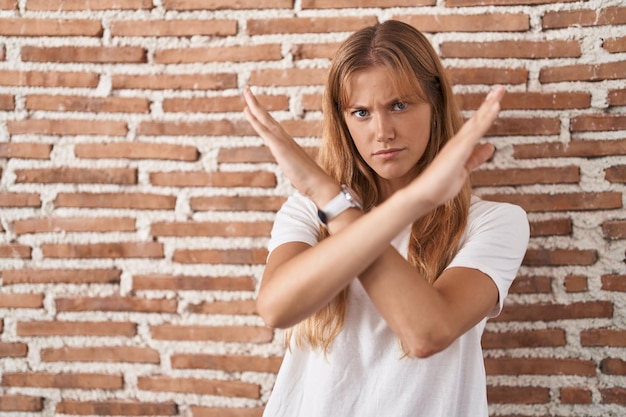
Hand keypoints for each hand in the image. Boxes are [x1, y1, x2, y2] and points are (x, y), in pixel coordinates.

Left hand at [243, 87, 338, 203]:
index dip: (262, 116)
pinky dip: (255, 120)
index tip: (253, 106)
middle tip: (247, 90)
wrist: (319, 184)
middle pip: (267, 118)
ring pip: (265, 120)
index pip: (271, 126)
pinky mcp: (280, 147)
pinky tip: (247, 111)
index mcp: (287, 144)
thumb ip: (295, 167)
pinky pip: (264, 131)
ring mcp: (282, 141)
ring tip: (246, 93)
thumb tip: (297, 172)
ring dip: (254, 106)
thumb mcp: (298, 172)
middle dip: (256, 104)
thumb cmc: (311, 181)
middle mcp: (284, 138)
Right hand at [409, 86, 504, 208]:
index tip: (495, 101)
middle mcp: (458, 142)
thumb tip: (490, 146)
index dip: (486, 113)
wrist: (424, 194)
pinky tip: (495, 107)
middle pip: (477, 120)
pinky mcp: (459, 148)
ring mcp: (458, 144)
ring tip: (499, 91)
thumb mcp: (464, 170)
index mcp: (459, 147)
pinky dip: (486, 118)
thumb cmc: (439, 186)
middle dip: (489, 103)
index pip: (476, 127)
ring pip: (477, 122)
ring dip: (489, 105)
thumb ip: (476, 158)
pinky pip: (476, 131)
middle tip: (500, 89)